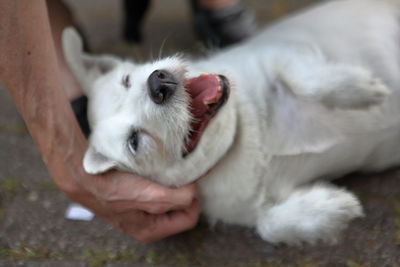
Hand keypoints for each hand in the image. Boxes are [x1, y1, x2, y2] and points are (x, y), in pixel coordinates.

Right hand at [54, 168, 199, 241]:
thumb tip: (193, 191)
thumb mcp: (151, 197)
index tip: (190, 180)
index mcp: (153, 230)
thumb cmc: (115, 188)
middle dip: (183, 191)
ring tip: (167, 170)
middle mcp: (148, 223)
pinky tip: (155, 168)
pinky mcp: (134, 196)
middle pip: (180, 207)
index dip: (194, 198)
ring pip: (169, 196)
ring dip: (172, 183)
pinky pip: (157, 187)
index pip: (189, 217)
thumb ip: (179, 198)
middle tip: (180, 174)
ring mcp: (140, 209)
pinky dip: (160, 178)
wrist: (84, 175)